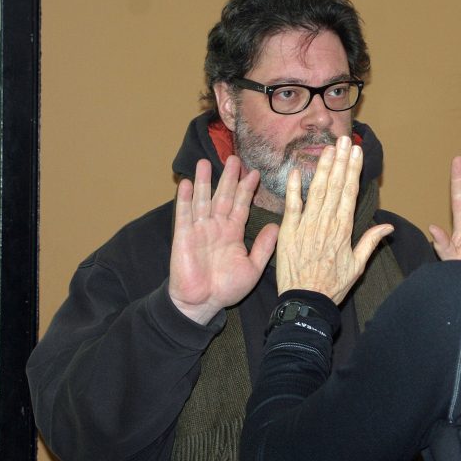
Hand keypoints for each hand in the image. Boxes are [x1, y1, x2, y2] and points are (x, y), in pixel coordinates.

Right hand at [169, 155, 277, 323]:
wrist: (202, 303)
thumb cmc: (226, 288)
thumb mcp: (252, 267)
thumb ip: (263, 246)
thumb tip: (277, 226)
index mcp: (233, 233)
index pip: (241, 205)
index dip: (246, 189)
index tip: (255, 173)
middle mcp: (216, 227)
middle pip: (222, 196)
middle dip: (228, 177)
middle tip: (234, 157)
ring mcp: (199, 230)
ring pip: (202, 200)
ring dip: (203, 181)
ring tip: (205, 161)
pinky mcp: (183, 236)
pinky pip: (184, 214)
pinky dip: (185, 198)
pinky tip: (185, 182)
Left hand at [276, 136, 393, 303]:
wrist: (306, 302)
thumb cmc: (332, 286)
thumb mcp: (357, 266)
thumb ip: (371, 242)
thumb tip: (388, 226)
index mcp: (344, 231)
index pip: (350, 193)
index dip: (353, 170)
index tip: (356, 152)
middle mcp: (326, 224)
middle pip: (335, 186)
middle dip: (340, 161)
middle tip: (344, 139)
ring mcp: (306, 226)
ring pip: (316, 191)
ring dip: (322, 168)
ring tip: (328, 148)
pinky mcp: (288, 232)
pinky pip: (291, 206)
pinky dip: (294, 188)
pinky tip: (297, 171)